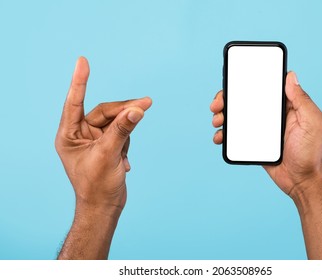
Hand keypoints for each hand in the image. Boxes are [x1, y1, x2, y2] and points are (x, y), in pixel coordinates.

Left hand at [55, 57, 151, 215]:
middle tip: (147, 103)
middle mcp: (80, 134)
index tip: (82, 61)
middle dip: (124, 110)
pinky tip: (124, 163)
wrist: (105, 207)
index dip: (79, 81)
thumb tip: (137, 109)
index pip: (74, 102)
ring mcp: (94, 140)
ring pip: (116, 121)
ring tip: (126, 152)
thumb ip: (122, 130)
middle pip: (105, 112)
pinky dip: (127, 142)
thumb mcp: (109, 155)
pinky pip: (121, 132)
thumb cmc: (98, 186)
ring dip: (128, 128)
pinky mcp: (107, 146)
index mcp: (69, 135)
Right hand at [211, 72, 321, 258]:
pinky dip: (226, 134)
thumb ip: (302, 100)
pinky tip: (220, 137)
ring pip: (238, 117)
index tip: (233, 83)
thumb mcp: (313, 123)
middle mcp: (273, 116)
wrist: (304, 182)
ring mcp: (262, 130)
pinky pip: (237, 136)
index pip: (265, 88)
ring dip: (224, 116)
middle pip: (246, 101)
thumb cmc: (313, 153)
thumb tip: (291, 76)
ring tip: (217, 121)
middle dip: (228, 100)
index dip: (247, 83)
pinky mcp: (255, 144)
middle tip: (217, 105)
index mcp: (287, 107)